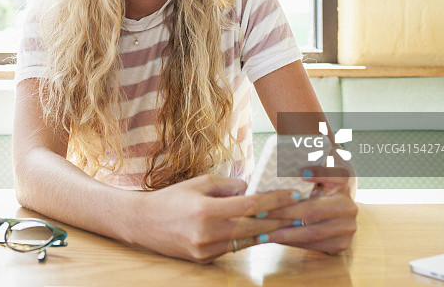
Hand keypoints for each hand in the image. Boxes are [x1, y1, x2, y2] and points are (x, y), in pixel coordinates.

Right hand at [128, 174, 302, 262]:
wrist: (143, 222)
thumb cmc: (171, 198)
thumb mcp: (199, 183)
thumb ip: (228, 186)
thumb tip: (252, 190)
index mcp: (207, 211)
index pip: (251, 206)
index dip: (275, 200)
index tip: (293, 194)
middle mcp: (208, 234)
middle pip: (254, 227)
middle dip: (279, 218)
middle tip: (299, 210)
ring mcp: (207, 250)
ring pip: (247, 241)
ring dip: (268, 231)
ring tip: (286, 222)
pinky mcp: (205, 259)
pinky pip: (234, 248)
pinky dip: (248, 239)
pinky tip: (261, 231)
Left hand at [260, 164, 357, 253]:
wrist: (333, 213)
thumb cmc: (314, 191)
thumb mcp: (313, 177)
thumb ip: (303, 171)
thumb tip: (287, 170)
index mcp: (343, 183)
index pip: (335, 175)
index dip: (319, 174)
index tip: (301, 173)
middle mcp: (349, 206)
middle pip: (312, 209)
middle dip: (283, 213)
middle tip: (259, 213)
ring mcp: (348, 227)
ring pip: (311, 231)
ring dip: (283, 234)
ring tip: (262, 233)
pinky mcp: (341, 244)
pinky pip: (312, 245)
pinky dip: (291, 242)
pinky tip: (274, 239)